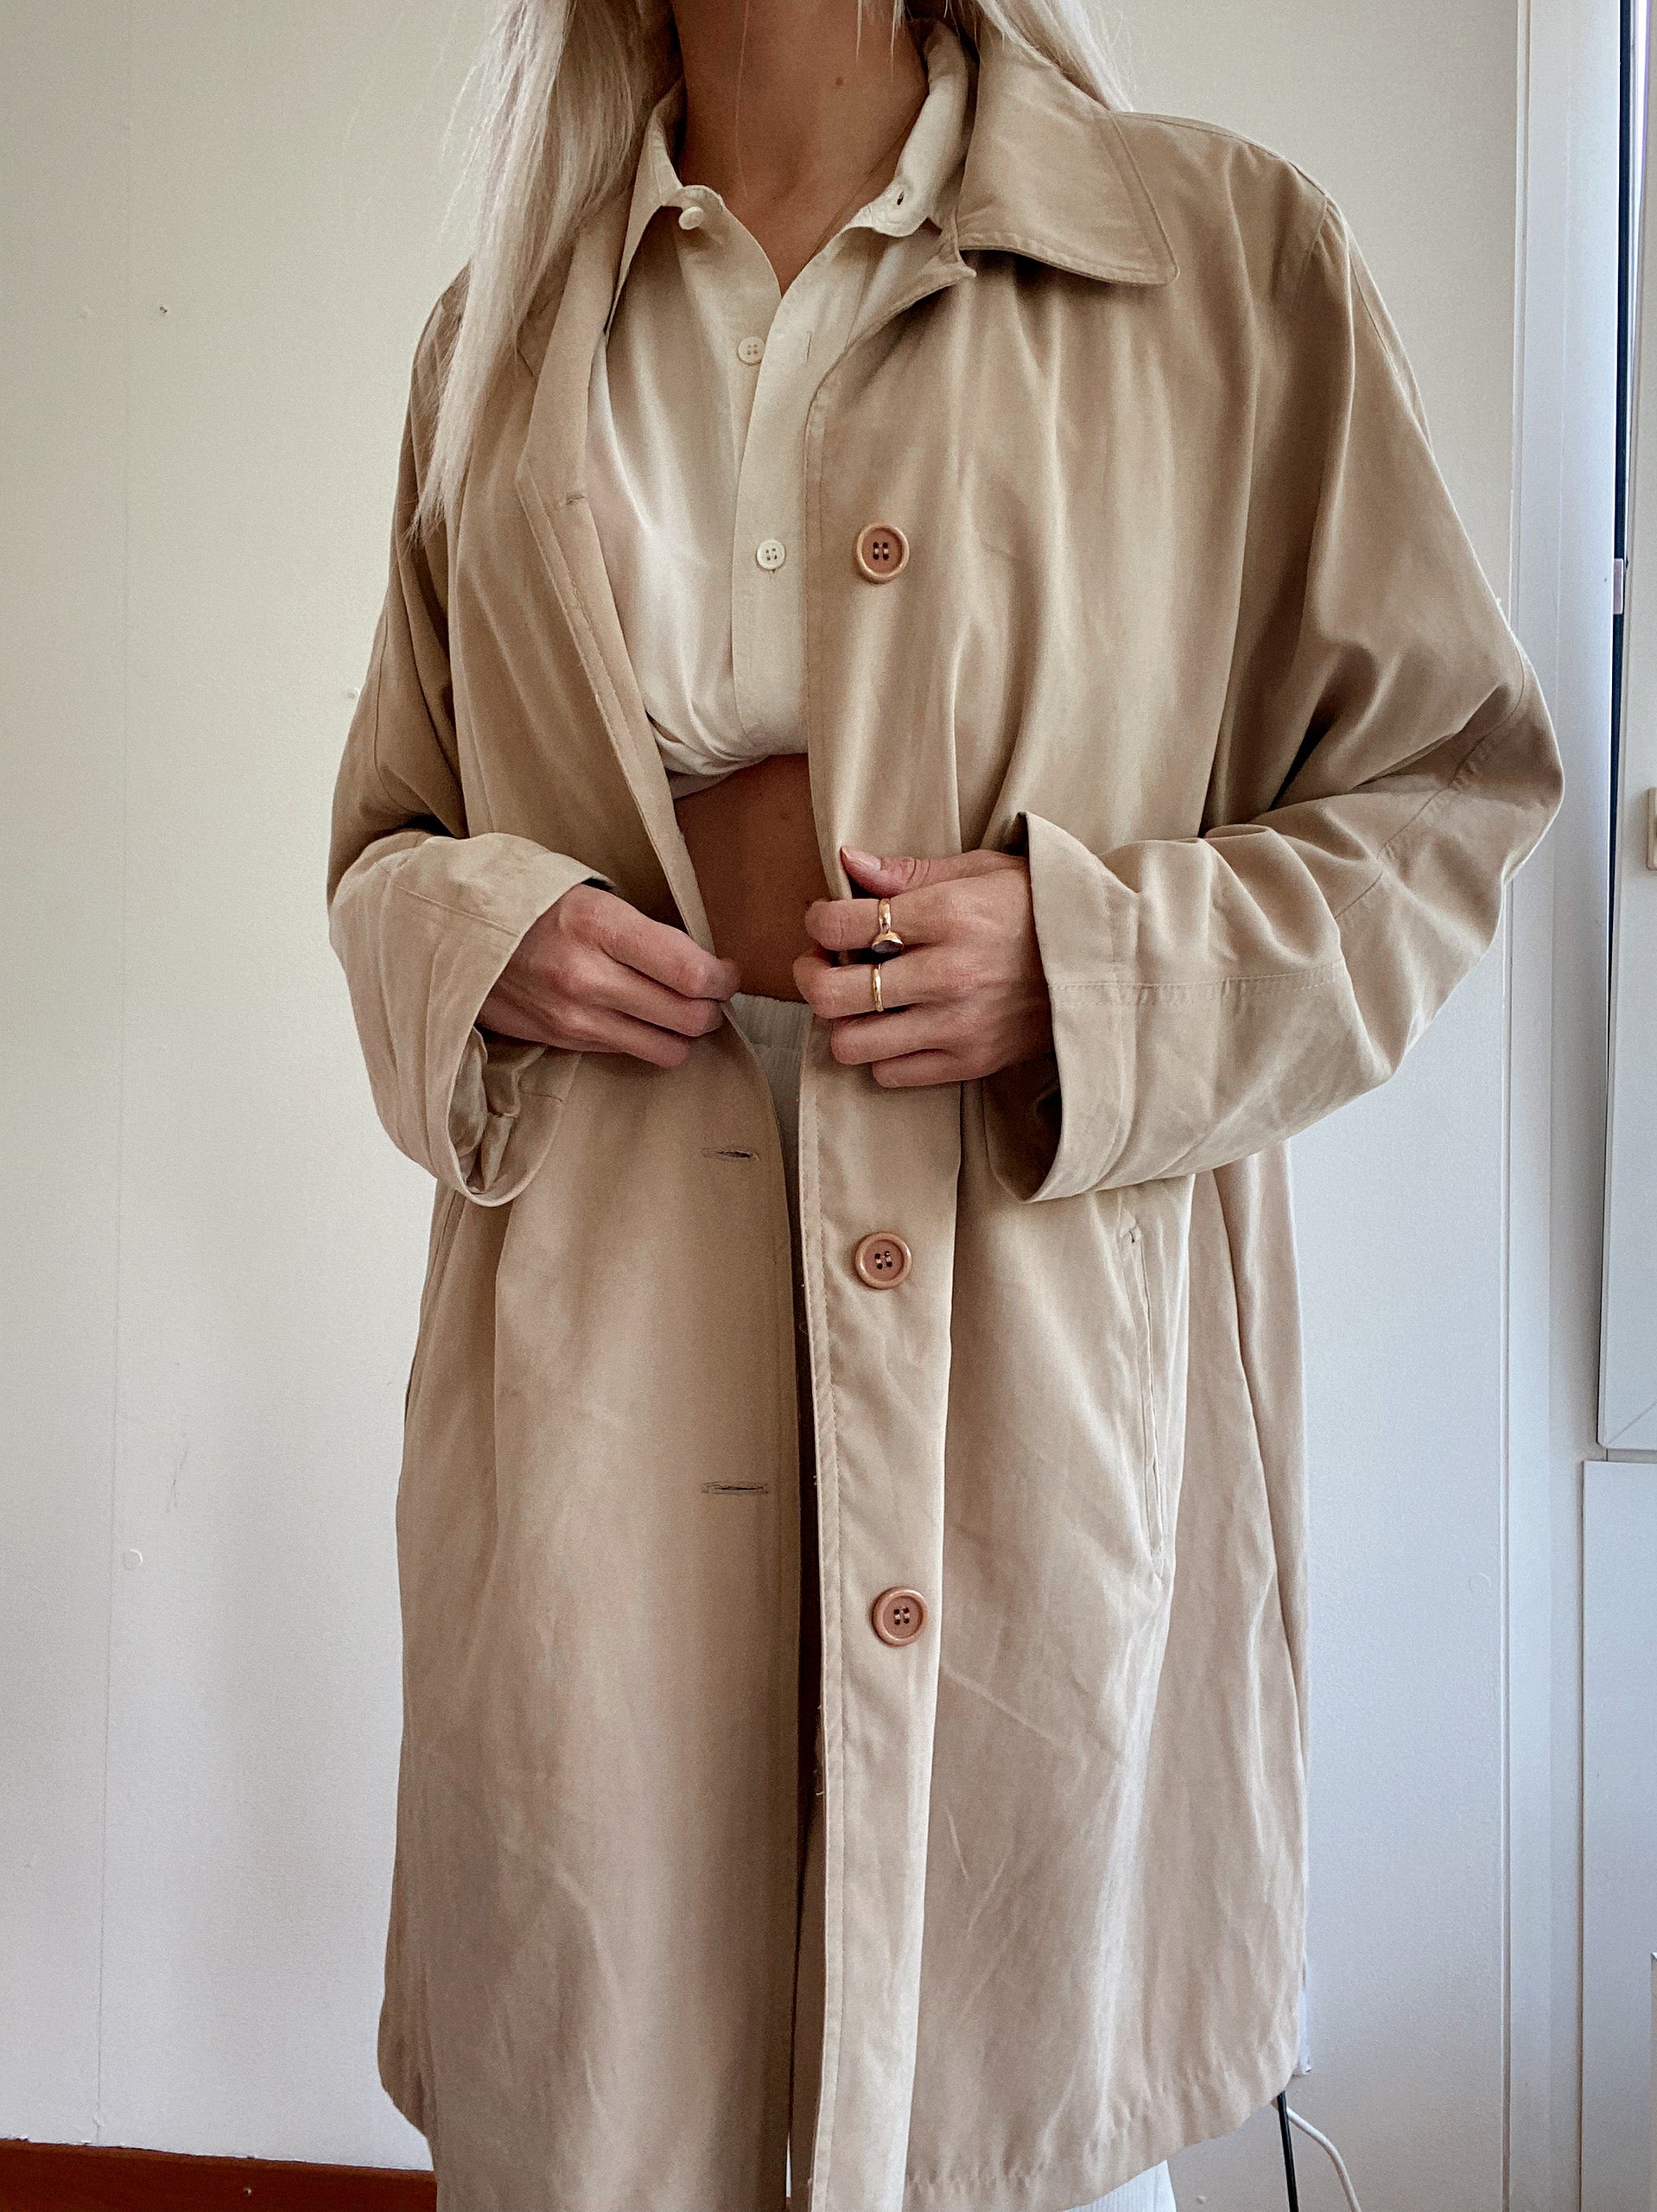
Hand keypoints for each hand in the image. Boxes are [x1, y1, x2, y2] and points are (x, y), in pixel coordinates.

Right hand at [479, 885, 739, 1068]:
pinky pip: (628, 1052)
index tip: (727, 972)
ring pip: (665, 1049)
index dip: (722, 978)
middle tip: (712, 994)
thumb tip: (697, 959)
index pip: (689, 972)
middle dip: (712, 1008)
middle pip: (687, 1017)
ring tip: (681, 1012)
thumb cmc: (527, 901)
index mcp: (599, 926)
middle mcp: (588, 977)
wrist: (450, 931)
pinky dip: (647, 1040)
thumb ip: (638, 928)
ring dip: (684, 1034)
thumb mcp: (585, 892)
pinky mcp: (560, 1040)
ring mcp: (573, 1016)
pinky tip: (642, 1018)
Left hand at [793, 844, 1052, 1087]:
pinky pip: (890, 1074)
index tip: (826, 917)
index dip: (818, 919)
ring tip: (855, 1001)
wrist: (1109, 964)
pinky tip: (893, 1027)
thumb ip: (909, 870)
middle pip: (833, 993)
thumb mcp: (981, 870)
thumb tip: (847, 861)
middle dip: (810, 975)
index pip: (844, 922)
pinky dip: (880, 1054)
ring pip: (852, 1044)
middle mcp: (948, 974)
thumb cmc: (1040, 907)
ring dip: (841, 1022)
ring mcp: (958, 1025)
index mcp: (949, 914)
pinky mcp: (970, 1063)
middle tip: (820, 963)